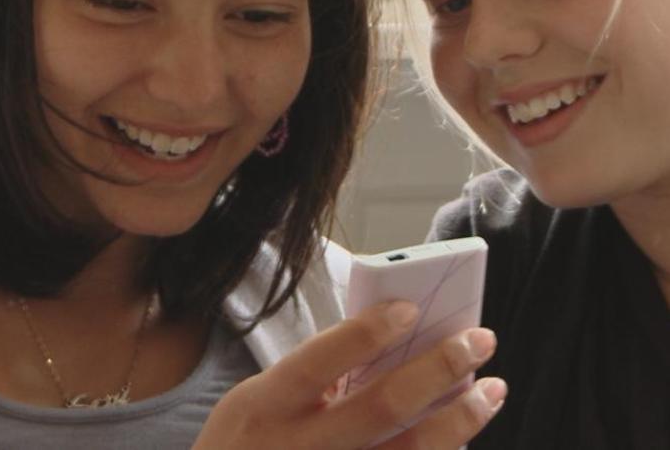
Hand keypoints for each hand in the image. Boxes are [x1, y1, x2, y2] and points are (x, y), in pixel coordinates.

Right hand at [192, 301, 506, 448]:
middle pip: (381, 409)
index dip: (365, 334)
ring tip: (492, 389)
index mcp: (265, 405)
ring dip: (460, 420)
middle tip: (480, 339)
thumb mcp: (261, 399)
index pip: (319, 361)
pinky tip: (463, 433)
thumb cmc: (252, 440)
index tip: (411, 308)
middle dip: (438, 369)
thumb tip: (391, 343)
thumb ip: (314, 376)